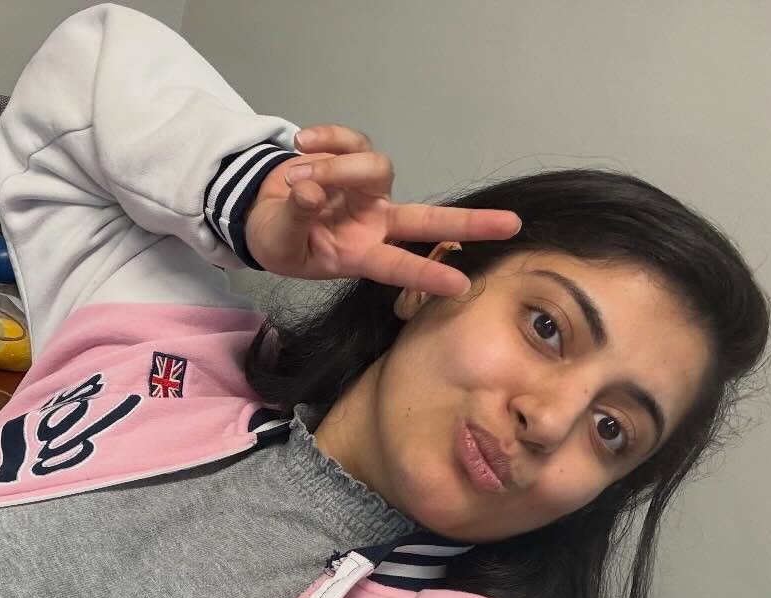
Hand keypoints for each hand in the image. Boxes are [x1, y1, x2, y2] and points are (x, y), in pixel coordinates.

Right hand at [243, 125, 520, 296]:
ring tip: (296, 180)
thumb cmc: (278, 240)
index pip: (399, 266)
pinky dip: (326, 138)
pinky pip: (350, 140)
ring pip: (377, 169)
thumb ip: (297, 218)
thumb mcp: (281, 241)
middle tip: (511, 225)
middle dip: (469, 223)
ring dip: (337, 170)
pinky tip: (301, 144)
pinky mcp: (353, 155)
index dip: (427, 274)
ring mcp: (367, 189)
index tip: (460, 286)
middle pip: (427, 220)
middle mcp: (374, 222)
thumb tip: (312, 192)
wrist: (259, 211)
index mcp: (360, 254)